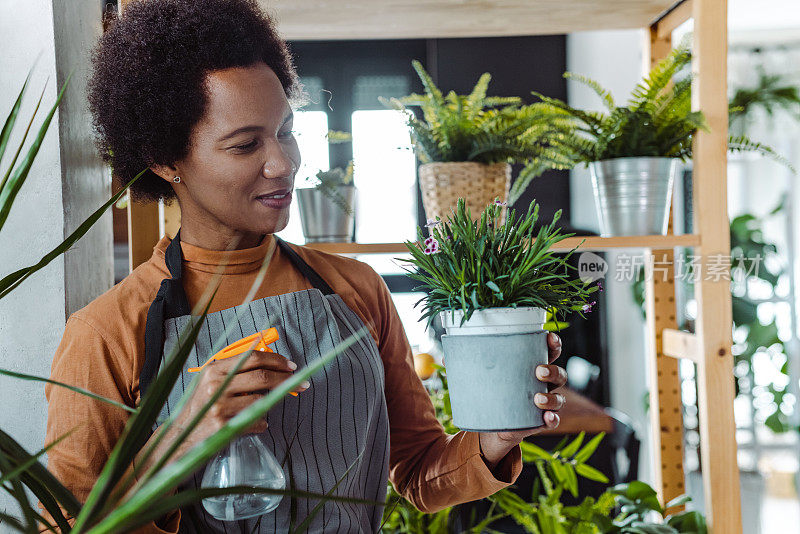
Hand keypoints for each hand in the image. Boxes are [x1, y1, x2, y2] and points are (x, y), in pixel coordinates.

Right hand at [156, 349, 306, 457]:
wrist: (180, 437)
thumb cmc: (201, 408)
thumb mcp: (211, 382)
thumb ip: (235, 371)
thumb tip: (270, 364)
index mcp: (214, 369)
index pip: (252, 358)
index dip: (276, 360)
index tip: (291, 366)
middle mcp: (216, 385)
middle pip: (261, 376)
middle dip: (286, 379)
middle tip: (301, 383)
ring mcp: (219, 406)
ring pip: (261, 400)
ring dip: (270, 404)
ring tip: (264, 407)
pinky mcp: (224, 426)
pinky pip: (257, 421)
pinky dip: (261, 423)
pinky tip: (253, 424)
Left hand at [478, 332, 567, 468]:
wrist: (490, 425)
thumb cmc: (490, 391)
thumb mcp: (481, 377)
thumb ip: (467, 365)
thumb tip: (445, 357)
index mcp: (530, 366)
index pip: (549, 351)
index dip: (553, 343)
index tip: (549, 337)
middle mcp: (543, 384)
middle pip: (559, 373)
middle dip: (552, 370)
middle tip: (538, 371)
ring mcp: (544, 403)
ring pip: (559, 398)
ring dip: (552, 397)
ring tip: (537, 398)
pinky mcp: (540, 422)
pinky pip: (553, 421)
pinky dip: (552, 419)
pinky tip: (546, 418)